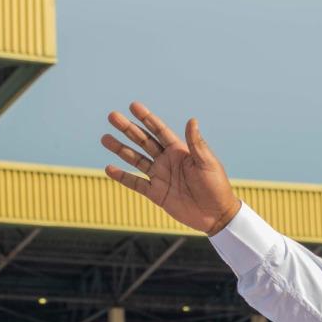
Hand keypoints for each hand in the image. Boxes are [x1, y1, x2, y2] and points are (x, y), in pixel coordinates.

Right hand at [100, 102, 241, 235]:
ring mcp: (160, 177)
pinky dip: (122, 177)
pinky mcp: (156, 194)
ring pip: (136, 159)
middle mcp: (167, 161)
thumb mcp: (207, 163)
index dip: (147, 118)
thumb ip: (196, 143)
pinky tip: (109, 168)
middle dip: (128, 129)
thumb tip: (192, 120)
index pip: (160, 131)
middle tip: (112, 116)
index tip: (133, 106)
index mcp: (180, 151)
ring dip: (121, 149)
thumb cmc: (216, 186)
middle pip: (143, 141)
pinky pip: (136, 183)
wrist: (216, 215)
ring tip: (105, 138)